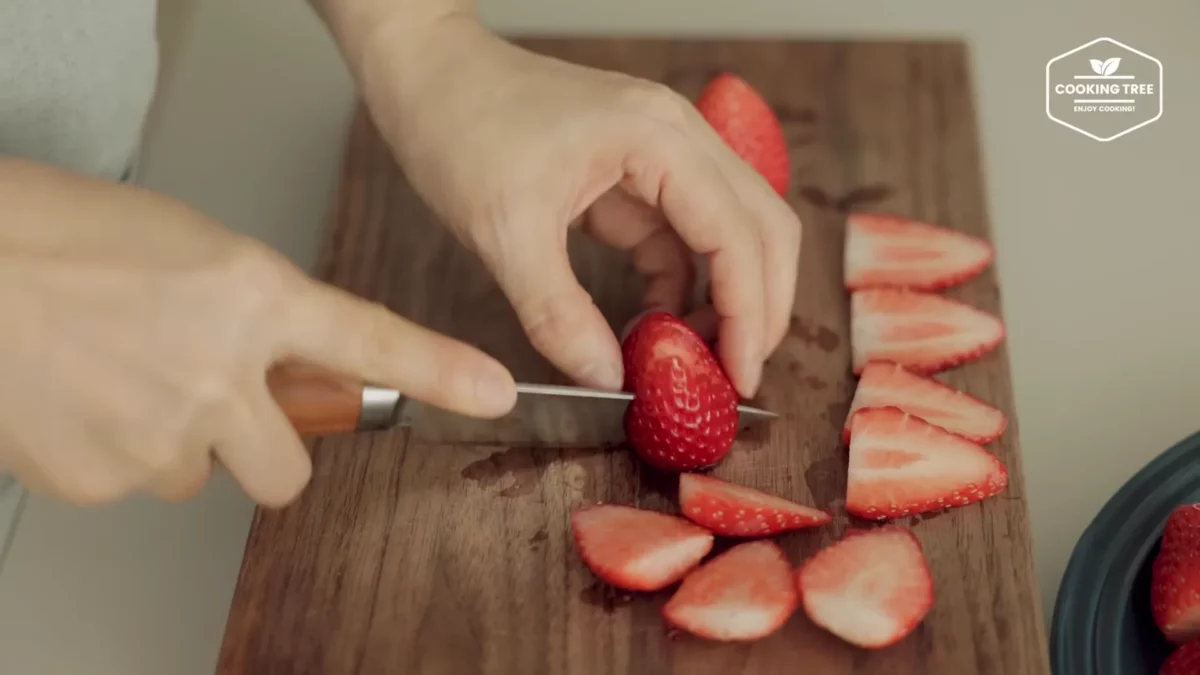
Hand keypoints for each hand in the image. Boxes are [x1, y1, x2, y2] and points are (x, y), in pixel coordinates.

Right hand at [0, 160, 515, 505]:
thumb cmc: (57, 234)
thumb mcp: (188, 247)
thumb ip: (252, 308)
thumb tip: (275, 358)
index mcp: (250, 296)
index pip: (371, 340)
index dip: (441, 372)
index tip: (493, 392)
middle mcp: (218, 375)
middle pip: (286, 474)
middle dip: (261, 452)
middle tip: (217, 408)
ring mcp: (159, 435)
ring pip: (197, 476)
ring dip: (175, 443)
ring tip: (119, 376)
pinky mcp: (99, 478)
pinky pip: (131, 483)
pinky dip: (111, 451)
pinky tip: (80, 396)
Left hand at [350, 16, 800, 397]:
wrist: (427, 73)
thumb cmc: (460, 124)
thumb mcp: (504, 230)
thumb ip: (558, 313)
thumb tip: (606, 378)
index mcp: (659, 138)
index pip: (739, 234)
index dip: (749, 314)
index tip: (738, 379)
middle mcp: (677, 138)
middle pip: (761, 229)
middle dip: (757, 308)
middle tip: (734, 378)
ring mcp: (660, 156)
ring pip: (728, 236)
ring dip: (722, 300)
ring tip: (692, 362)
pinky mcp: (634, 177)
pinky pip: (678, 241)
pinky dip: (677, 288)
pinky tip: (653, 327)